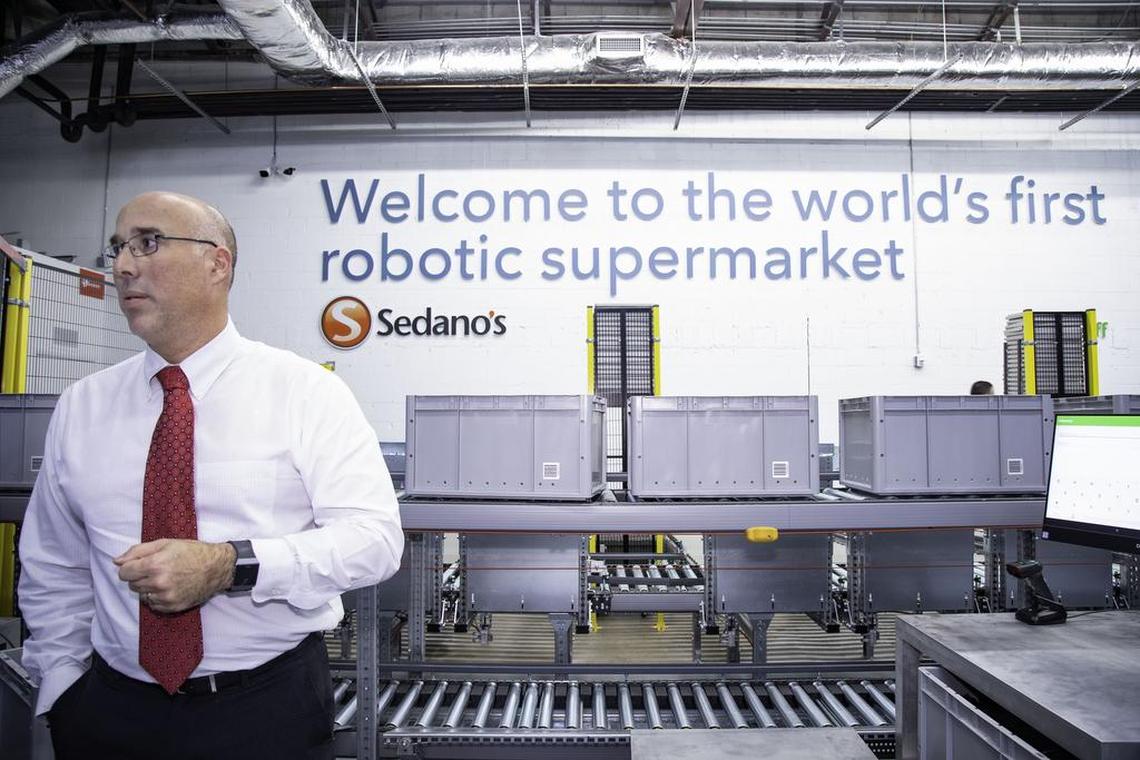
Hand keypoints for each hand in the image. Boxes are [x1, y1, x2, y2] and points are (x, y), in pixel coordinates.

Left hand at [114, 539, 236, 613]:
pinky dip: (157, 597)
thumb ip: (138, 551)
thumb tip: (116, 561)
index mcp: (155, 564)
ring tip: (164, 578)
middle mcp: (158, 583)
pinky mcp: (172, 606)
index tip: (139, 564)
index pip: (124, 573)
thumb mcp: (165, 543)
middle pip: (132, 585)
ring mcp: (166, 596)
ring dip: (148, 587)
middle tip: (156, 569)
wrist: (216, 567)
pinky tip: (170, 587)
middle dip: (139, 577)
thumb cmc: (191, 552)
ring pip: (142, 595)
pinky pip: (153, 604)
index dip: (129, 567)